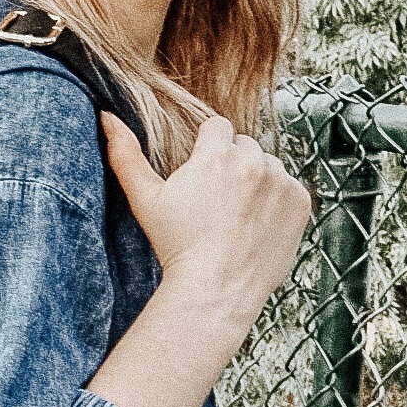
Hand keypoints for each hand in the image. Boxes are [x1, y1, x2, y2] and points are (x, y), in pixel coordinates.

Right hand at [100, 110, 312, 334]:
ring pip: (268, 165)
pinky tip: (257, 224)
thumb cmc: (176, 245)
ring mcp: (280, 182)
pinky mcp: (299, 202)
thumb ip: (125, 155)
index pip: (217, 126)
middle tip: (217, 202)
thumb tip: (107, 116)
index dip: (207, 150)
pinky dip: (276, 201)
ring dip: (256, 180)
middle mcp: (253, 161)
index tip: (202, 178)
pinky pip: (288, 187)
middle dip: (232, 165)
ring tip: (237, 215)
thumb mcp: (145, 200)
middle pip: (244, 145)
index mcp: (216, 155)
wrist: (217, 289)